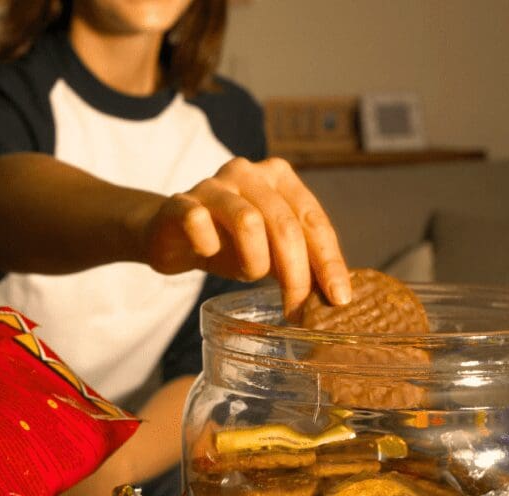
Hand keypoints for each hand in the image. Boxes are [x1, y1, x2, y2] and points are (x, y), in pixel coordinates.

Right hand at [140, 157, 350, 318]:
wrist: (170, 235)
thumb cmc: (228, 244)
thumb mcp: (271, 251)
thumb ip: (300, 261)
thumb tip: (336, 297)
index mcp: (279, 177)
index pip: (314, 221)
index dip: (329, 262)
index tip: (338, 299)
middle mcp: (249, 172)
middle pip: (285, 225)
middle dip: (296, 274)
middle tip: (295, 310)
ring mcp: (213, 184)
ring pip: (248, 222)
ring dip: (255, 261)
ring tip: (250, 276)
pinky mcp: (180, 202)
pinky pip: (199, 223)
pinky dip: (208, 247)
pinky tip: (207, 252)